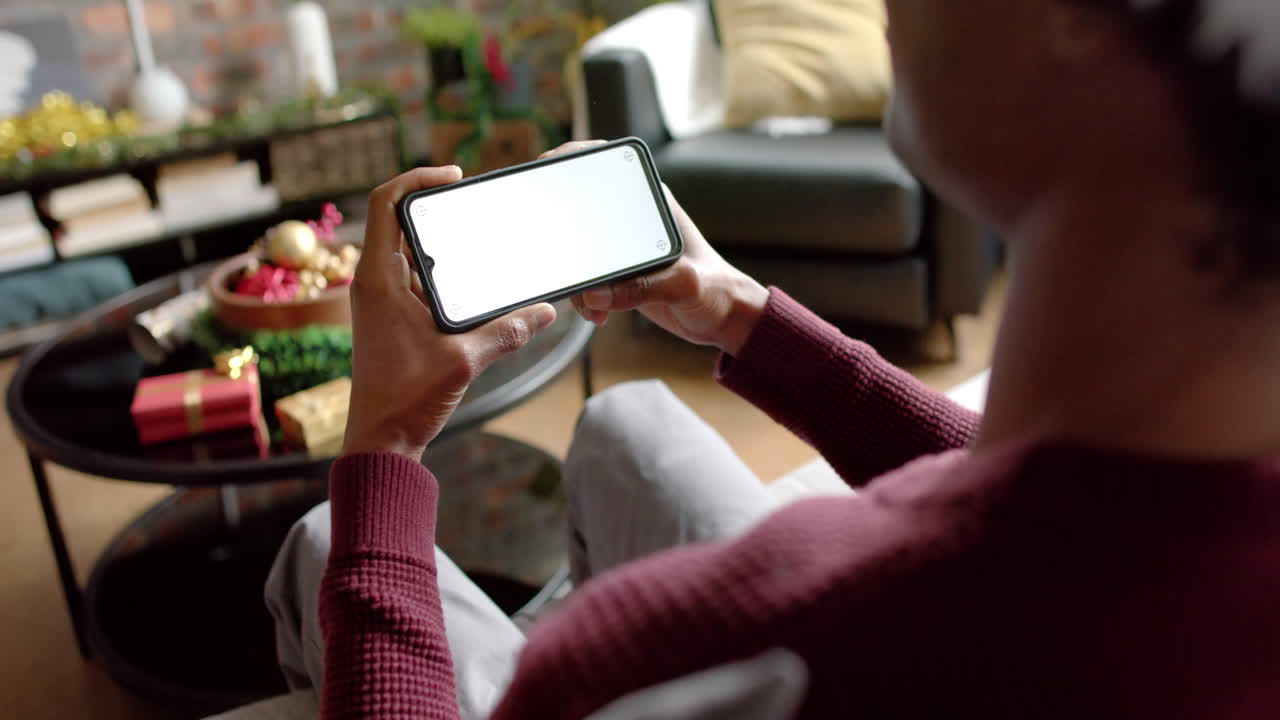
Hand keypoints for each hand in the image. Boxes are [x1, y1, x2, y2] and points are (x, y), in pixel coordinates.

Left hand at [341, 166, 557, 459]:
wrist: (380, 442)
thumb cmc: (405, 399)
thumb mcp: (464, 361)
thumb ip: (507, 331)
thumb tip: (546, 311)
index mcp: (378, 279)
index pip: (384, 202)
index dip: (416, 179)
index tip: (452, 177)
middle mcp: (373, 283)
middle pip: (398, 221)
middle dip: (436, 208)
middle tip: (474, 205)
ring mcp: (381, 301)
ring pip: (409, 251)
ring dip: (440, 242)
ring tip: (480, 239)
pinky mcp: (391, 319)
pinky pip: (415, 279)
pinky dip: (442, 271)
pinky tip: (474, 283)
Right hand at [545, 141, 768, 354]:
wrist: (724, 320)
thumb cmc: (716, 291)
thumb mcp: (684, 285)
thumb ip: (643, 288)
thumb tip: (594, 293)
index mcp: (651, 202)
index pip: (605, 163)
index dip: (570, 158)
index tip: (542, 168)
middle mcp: (633, 217)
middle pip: (579, 206)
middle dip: (560, 229)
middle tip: (546, 247)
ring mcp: (623, 246)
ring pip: (578, 249)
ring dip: (575, 279)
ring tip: (591, 306)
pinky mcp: (618, 273)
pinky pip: (586, 277)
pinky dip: (584, 297)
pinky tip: (598, 315)